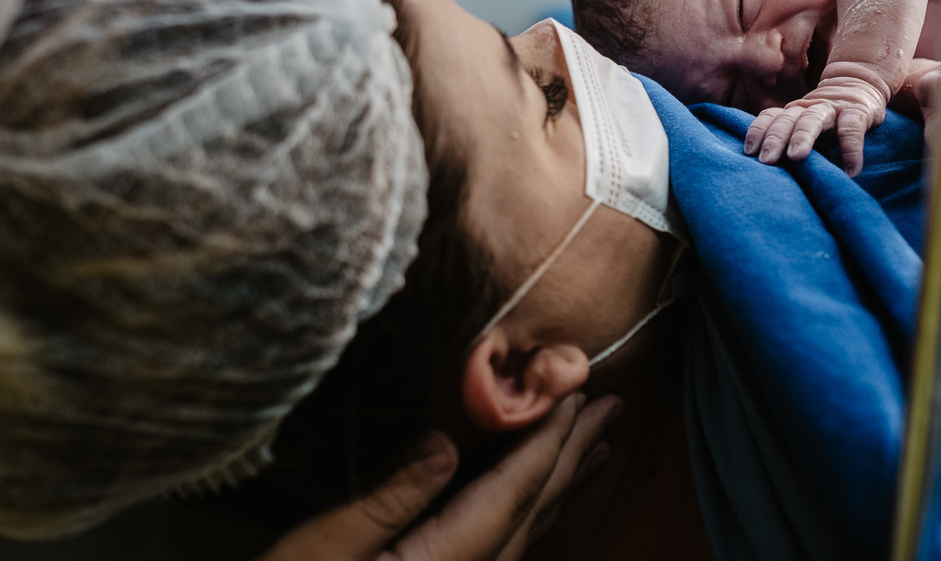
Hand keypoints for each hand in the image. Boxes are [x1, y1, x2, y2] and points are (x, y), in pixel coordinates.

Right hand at [258, 393, 620, 560]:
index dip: (547, 444)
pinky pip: (505, 543)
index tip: (579, 398)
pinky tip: (537, 494)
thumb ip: (394, 496)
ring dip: (562, 482)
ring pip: (526, 531)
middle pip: (532, 513)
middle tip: (612, 411)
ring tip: (596, 447)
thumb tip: (449, 441)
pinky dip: (532, 507)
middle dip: (572, 458)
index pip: (510, 495)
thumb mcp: (328, 544)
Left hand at [744, 74, 888, 176]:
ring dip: (802, 137)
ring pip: (812, 119)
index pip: (770, 117)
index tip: (749, 151)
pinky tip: (850, 171)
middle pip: (787, 120)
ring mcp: (832, 108)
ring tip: (795, 157)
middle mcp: (808, 108)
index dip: (758, 131)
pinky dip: (851, 150)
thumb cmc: (827, 119)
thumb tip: (768, 174)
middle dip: (774, 139)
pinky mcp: (857, 112)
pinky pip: (851, 129)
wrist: (862, 87)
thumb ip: (790, 144)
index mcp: (793, 112)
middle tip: (766, 160)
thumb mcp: (806, 129)